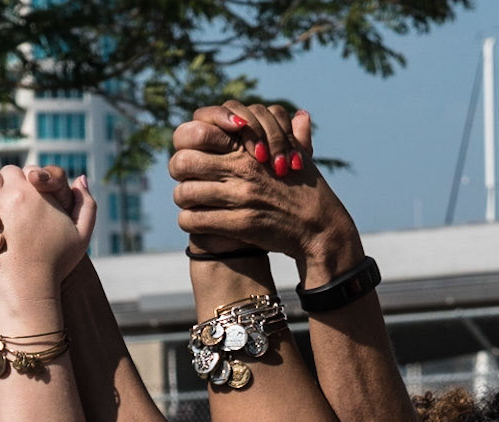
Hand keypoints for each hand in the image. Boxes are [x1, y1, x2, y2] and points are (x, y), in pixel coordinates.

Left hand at [0, 162, 96, 301]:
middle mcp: (9, 193)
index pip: (26, 171)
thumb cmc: (56, 262)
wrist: (30, 286)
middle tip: (7, 202)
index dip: (28, 182)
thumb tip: (80, 177)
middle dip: (2, 183)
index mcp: (34, 191)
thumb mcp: (81, 235)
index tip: (29, 198)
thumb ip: (86, 204)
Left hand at [170, 107, 360, 278]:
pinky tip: (194, 220)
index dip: (188, 139)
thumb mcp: (303, 154)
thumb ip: (294, 132)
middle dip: (178, 170)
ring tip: (188, 201)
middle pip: (184, 161)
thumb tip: (299, 114)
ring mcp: (239, 198)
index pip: (200, 129)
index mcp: (250, 148)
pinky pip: (194, 220)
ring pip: (185, 192)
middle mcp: (242, 169)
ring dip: (182, 198)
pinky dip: (189, 221)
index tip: (192, 150)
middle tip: (182, 177)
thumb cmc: (309, 191)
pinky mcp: (238, 225)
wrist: (320, 229)